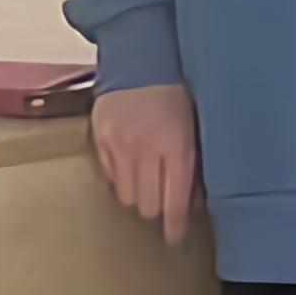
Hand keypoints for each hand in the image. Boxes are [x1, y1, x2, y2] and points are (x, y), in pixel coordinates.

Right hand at [91, 80, 200, 245]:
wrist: (141, 57)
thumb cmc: (177, 92)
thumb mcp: (195, 127)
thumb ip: (193, 166)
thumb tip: (192, 204)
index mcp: (176, 146)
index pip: (173, 202)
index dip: (174, 226)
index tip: (175, 237)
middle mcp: (146, 149)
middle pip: (147, 205)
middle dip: (156, 210)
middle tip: (163, 205)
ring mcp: (119, 145)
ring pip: (125, 196)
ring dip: (137, 195)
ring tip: (146, 183)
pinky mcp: (100, 139)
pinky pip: (110, 176)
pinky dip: (120, 178)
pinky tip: (131, 165)